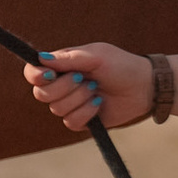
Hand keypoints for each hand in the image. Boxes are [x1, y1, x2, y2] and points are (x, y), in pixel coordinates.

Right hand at [20, 44, 152, 129]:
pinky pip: (71, 122)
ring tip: (96, 89)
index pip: (33, 73)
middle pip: (41, 94)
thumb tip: (40, 58)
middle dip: (63, 88)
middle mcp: (62, 86)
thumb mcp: (96, 55)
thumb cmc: (121, 65)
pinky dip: (86, 113)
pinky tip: (99, 103)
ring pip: (57, 109)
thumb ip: (68, 58)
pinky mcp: (82, 120)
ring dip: (78, 99)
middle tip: (83, 78)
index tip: (49, 75)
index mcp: (61, 67)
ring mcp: (71, 104)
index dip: (35, 75)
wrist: (144, 86)